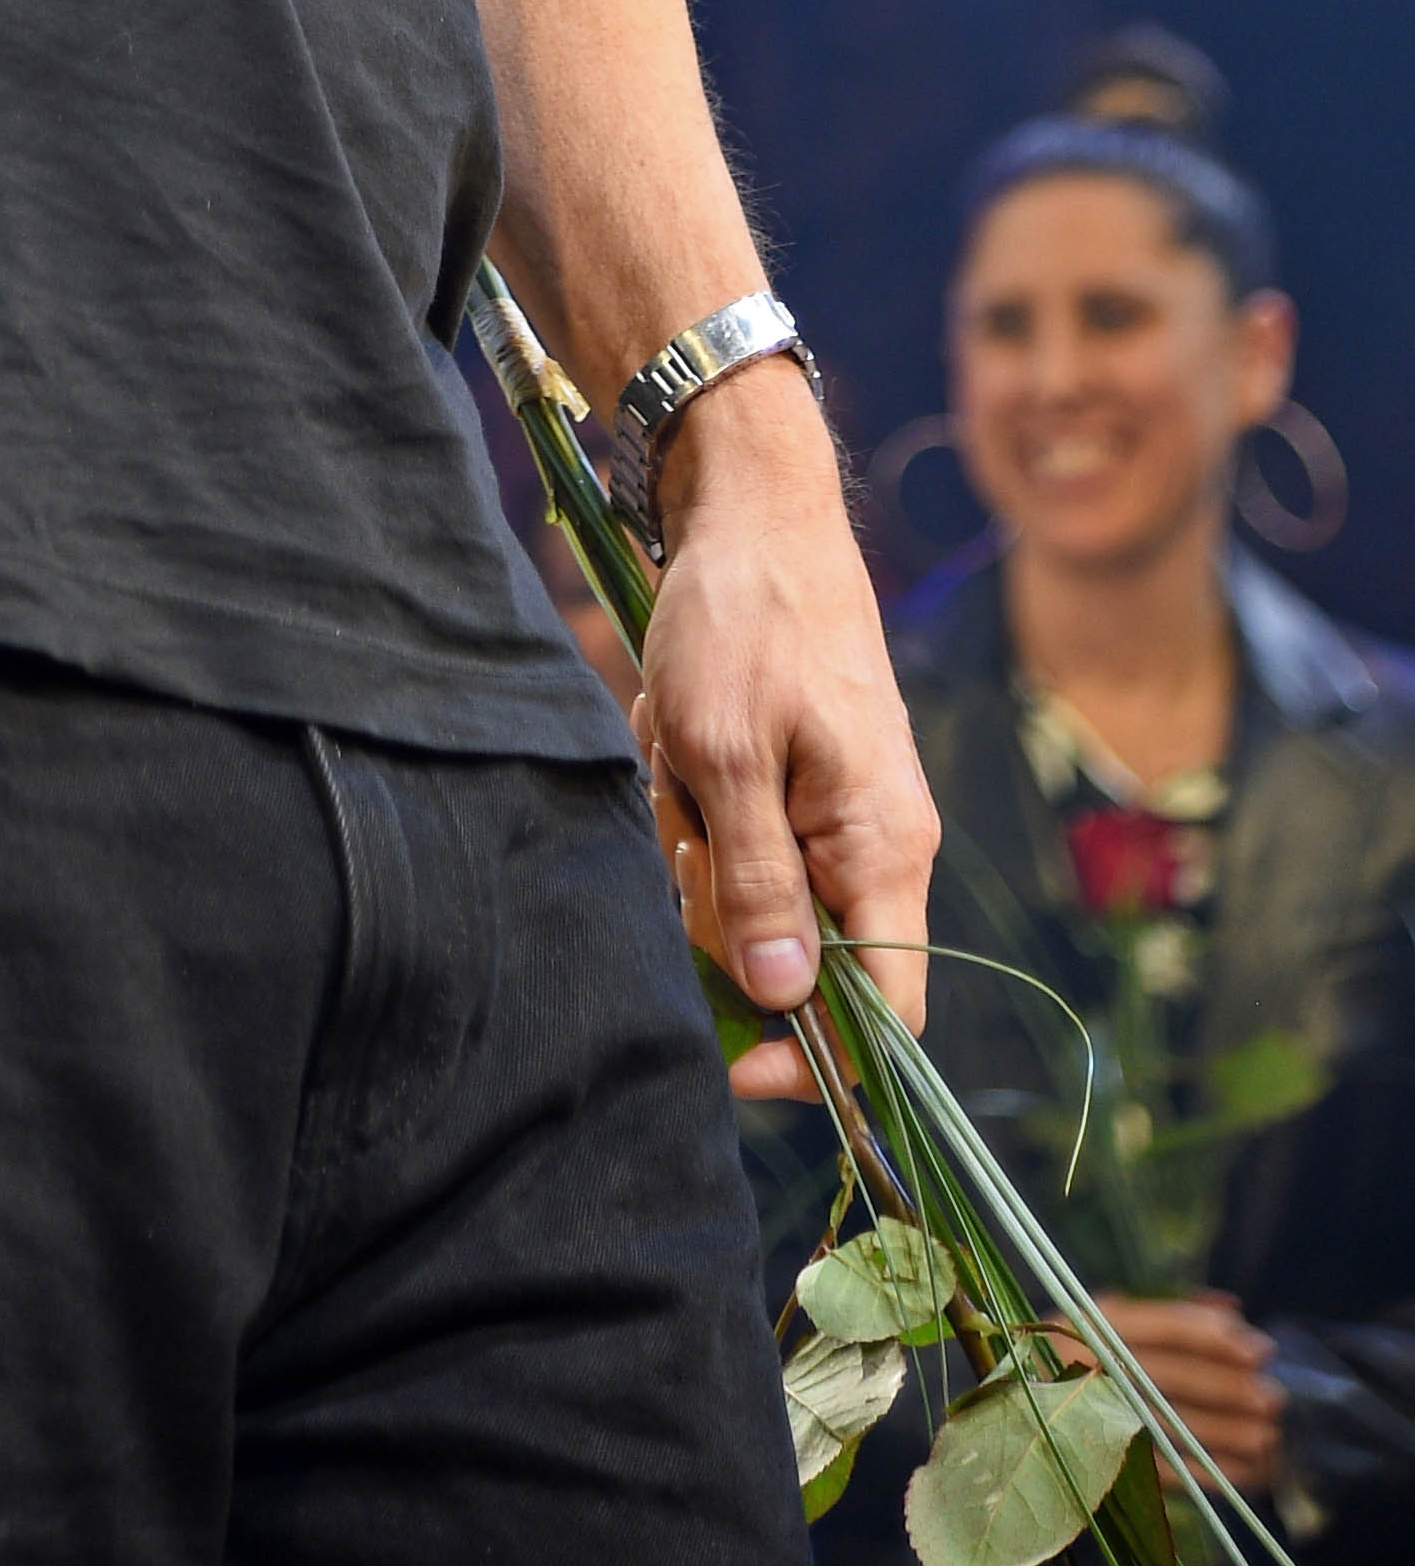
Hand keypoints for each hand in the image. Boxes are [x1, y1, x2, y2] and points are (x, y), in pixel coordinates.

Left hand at [625, 358, 939, 1100]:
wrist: (753, 508)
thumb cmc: (742, 620)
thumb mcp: (724, 754)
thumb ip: (758, 885)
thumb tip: (783, 1003)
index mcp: (882, 848)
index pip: (886, 1017)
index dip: (810, 1057)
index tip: (722, 1048)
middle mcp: (877, 842)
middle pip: (796, 952)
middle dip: (718, 895)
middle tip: (686, 803)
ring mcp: (838, 807)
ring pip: (753, 886)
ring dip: (694, 828)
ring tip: (680, 741)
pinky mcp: (800, 776)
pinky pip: (739, 829)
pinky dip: (694, 788)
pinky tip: (679, 724)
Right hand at [1076, 1293, 1284, 1493]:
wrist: (1028, 1406)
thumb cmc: (1081, 1351)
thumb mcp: (1114, 1319)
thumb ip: (1172, 1311)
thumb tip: (1230, 1308)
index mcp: (1096, 1322)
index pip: (1166, 1327)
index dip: (1216, 1337)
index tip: (1261, 1350)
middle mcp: (1095, 1365)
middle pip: (1174, 1377)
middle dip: (1230, 1388)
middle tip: (1274, 1399)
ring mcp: (1097, 1414)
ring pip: (1172, 1424)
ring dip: (1228, 1433)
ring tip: (1268, 1437)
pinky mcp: (1105, 1459)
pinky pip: (1164, 1468)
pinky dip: (1206, 1471)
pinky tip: (1243, 1472)